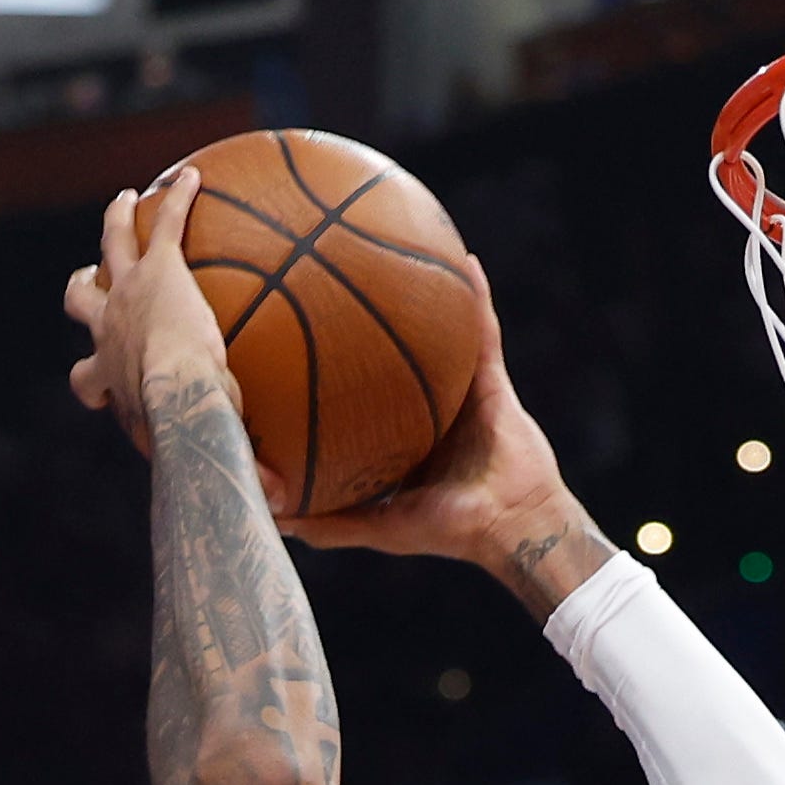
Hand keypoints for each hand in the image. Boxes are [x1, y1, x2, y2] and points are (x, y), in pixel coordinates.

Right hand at [65, 170, 235, 460]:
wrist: (174, 385)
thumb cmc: (184, 426)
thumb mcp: (205, 446)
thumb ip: (238, 468)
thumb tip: (278, 508)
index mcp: (110, 376)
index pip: (89, 380)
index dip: (91, 378)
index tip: (98, 378)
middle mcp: (108, 330)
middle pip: (79, 300)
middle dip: (82, 287)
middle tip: (89, 276)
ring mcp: (127, 293)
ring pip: (109, 246)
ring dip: (116, 222)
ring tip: (126, 201)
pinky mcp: (157, 266)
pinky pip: (166, 222)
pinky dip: (178, 198)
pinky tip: (194, 175)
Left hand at [289, 267, 605, 611]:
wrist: (511, 526)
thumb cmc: (449, 532)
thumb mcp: (378, 526)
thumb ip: (330, 523)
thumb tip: (273, 517)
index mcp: (403, 444)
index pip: (362, 404)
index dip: (335, 377)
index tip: (299, 347)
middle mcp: (430, 413)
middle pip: (393, 360)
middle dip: (368, 326)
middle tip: (335, 284)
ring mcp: (462, 395)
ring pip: (438, 337)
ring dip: (426, 298)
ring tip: (399, 253)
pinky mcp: (493, 383)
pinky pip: (484, 332)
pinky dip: (478, 297)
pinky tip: (464, 262)